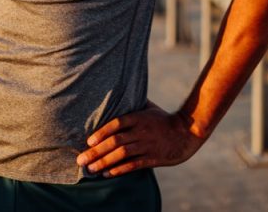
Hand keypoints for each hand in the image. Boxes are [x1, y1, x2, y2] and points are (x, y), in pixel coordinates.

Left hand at [76, 101, 205, 176]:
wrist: (187, 132)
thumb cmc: (163, 119)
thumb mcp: (148, 107)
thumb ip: (132, 104)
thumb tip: (115, 94)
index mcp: (139, 117)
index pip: (117, 124)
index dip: (102, 132)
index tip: (89, 141)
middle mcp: (141, 131)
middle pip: (115, 142)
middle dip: (96, 151)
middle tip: (81, 159)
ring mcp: (147, 145)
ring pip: (122, 155)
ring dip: (104, 162)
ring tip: (91, 168)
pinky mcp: (153, 158)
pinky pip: (133, 165)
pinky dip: (119, 170)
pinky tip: (107, 173)